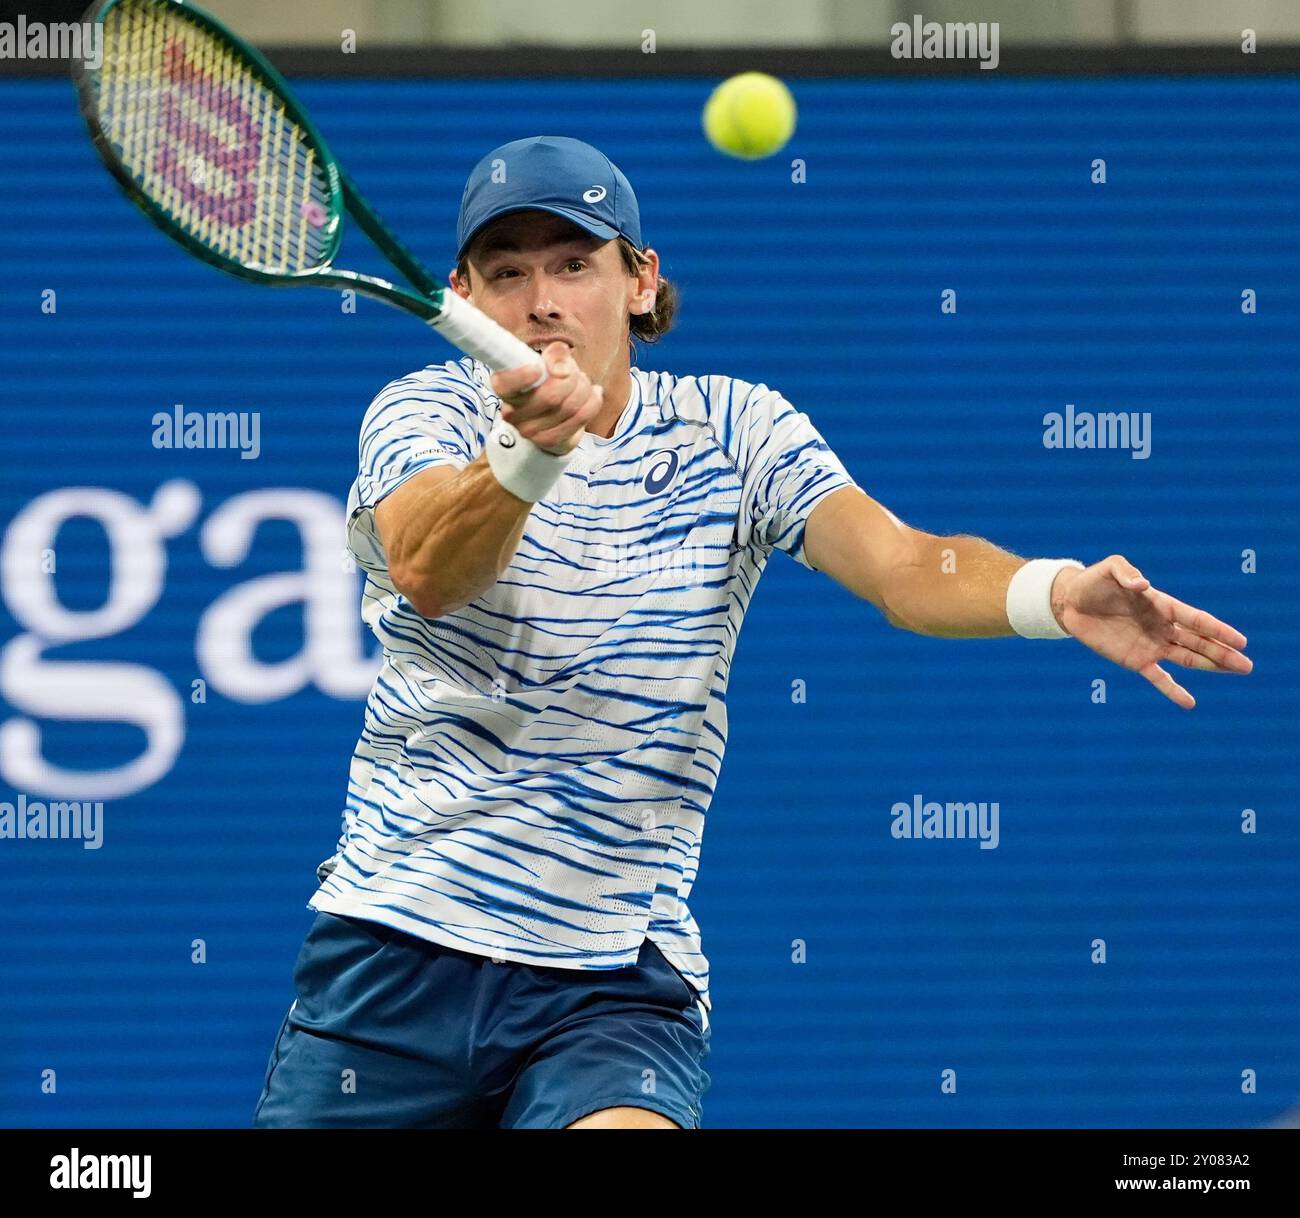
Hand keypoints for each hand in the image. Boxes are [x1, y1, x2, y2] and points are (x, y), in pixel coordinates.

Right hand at [489, 341, 603, 455]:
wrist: (548, 420)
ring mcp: (530, 431)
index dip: (522, 376)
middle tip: (573, 370)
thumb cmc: (544, 384)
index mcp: (504, 387)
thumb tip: (562, 359)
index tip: (538, 369)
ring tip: (583, 381)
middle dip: (572, 376)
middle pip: (551, 395)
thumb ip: (554, 355)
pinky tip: (593, 394)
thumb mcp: (545, 363)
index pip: (506, 383)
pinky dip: (593, 401)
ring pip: (570, 406)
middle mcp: (512, 413)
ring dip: (584, 387)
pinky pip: (582, 417)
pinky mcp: (550, 441)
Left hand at [1052, 555, 1251, 708]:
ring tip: (1237, 672)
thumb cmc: (1094, 582)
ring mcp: (1151, 645)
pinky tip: (1189, 703)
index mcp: (1162, 605)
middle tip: (1247, 665)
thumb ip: (1127, 573)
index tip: (1241, 641)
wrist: (1072, 603)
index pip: (1196, 619)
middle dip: (1223, 652)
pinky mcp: (1135, 660)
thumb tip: (1142, 585)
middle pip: (1199, 642)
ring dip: (1210, 666)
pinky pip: (1158, 677)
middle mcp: (1162, 627)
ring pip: (1187, 658)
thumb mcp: (1110, 569)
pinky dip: (1172, 689)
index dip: (1218, 630)